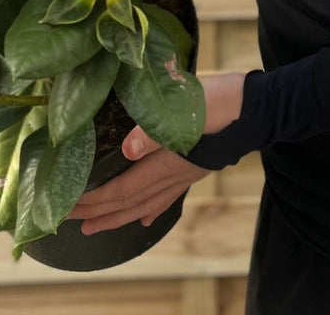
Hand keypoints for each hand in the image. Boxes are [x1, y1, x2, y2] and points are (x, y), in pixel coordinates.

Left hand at [69, 71, 246, 234]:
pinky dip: (151, 210)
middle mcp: (176, 175)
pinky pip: (168, 196)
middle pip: (131, 203)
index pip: (124, 190)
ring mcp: (187, 174)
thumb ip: (156, 131)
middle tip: (72, 223)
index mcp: (169, 162)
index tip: (69, 207)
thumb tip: (128, 150)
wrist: (260, 106)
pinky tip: (143, 219)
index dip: (95, 201)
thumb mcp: (190, 109)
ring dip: (119, 216)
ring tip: (97, 227)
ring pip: (147, 204)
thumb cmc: (224, 101)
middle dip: (100, 214)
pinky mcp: (196, 166)